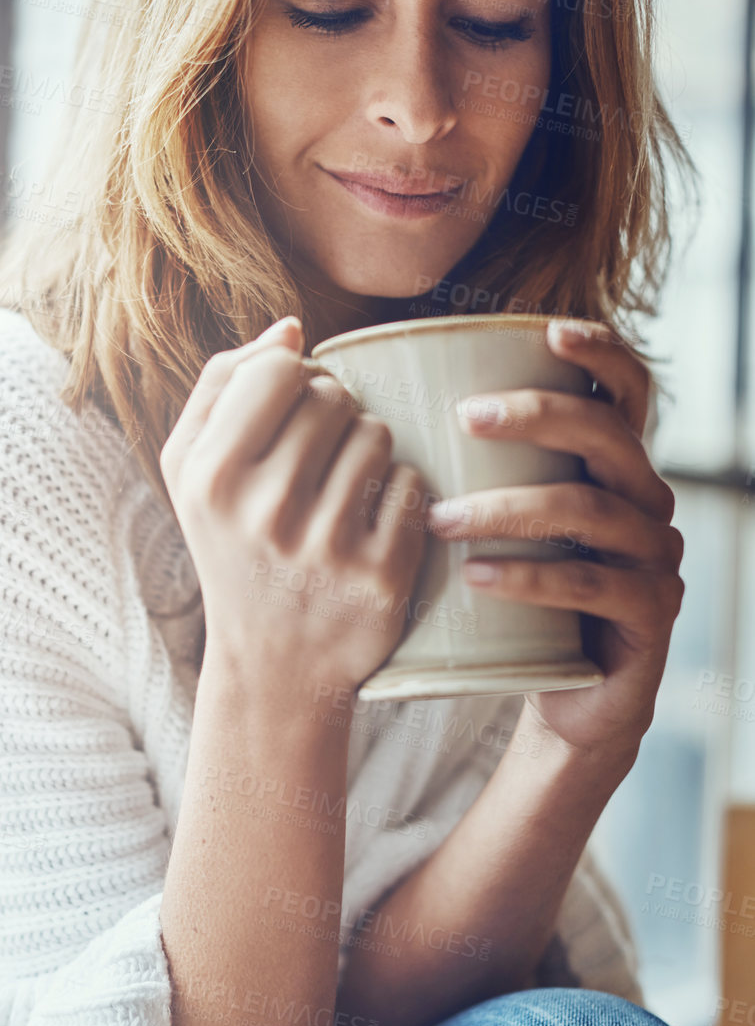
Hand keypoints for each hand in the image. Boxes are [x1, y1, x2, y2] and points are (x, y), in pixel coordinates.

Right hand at [160, 316, 428, 696]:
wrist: (272, 666)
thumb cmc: (231, 548)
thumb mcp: (191, 472)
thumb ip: (221, 385)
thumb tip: (288, 328)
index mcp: (211, 478)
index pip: (278, 370)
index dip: (292, 378)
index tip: (287, 413)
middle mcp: (264, 511)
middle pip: (333, 397)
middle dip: (332, 413)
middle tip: (316, 458)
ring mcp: (327, 547)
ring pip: (377, 434)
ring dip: (367, 451)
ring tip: (340, 491)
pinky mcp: (382, 575)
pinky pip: (412, 484)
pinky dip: (397, 496)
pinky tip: (369, 525)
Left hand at [424, 316, 683, 765]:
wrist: (570, 695)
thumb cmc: (518, 596)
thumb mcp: (500, 522)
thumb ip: (472, 466)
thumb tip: (371, 400)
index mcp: (615, 466)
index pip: (627, 390)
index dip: (601, 351)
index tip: (550, 330)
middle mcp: (646, 500)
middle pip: (607, 436)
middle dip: (538, 415)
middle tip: (466, 415)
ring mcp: (655, 557)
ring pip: (591, 511)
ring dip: (510, 508)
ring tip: (440, 519)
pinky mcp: (650, 613)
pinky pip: (592, 585)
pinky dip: (531, 578)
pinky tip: (477, 577)